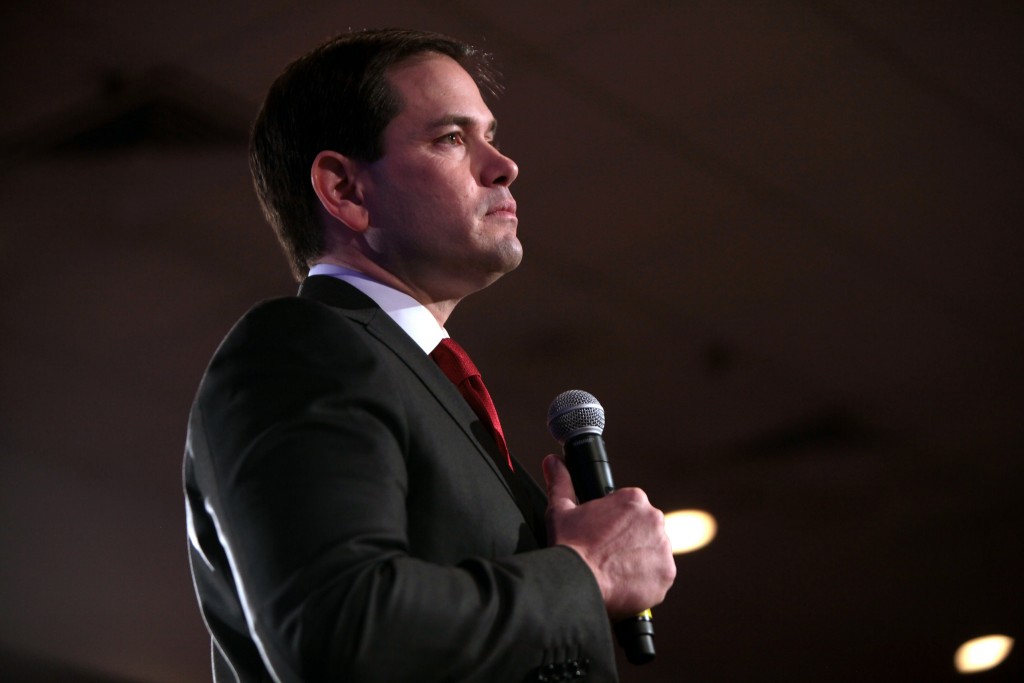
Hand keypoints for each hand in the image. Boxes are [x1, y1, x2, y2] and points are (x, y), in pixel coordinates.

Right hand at [543, 453, 675, 619]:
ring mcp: (663, 547)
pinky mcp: (666, 573)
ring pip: (652, 553)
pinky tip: (624, 581)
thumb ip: (560, 481)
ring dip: (639, 560)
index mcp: (634, 499)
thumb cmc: (569, 545)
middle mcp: (654, 518)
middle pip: (644, 530)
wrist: (577, 581)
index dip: (615, 524)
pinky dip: (646, 581)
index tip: (603, 535)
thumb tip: (552, 461)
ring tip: (614, 569)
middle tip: (607, 554)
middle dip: (629, 541)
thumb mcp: (560, 509)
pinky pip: (659, 576)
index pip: (631, 509)